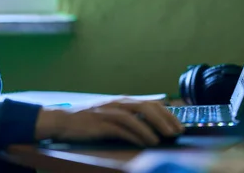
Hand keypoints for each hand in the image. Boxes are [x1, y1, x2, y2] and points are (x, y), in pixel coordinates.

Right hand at [35, 98, 183, 146]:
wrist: (64, 120)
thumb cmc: (90, 119)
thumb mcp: (113, 113)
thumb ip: (131, 114)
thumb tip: (153, 118)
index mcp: (124, 100)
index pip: (152, 103)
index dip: (168, 114)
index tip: (180, 125)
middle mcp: (119, 103)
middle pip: (147, 107)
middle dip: (165, 120)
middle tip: (176, 132)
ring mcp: (109, 112)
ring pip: (136, 117)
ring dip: (151, 129)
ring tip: (162, 139)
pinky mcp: (101, 123)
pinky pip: (122, 129)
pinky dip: (135, 135)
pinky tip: (144, 143)